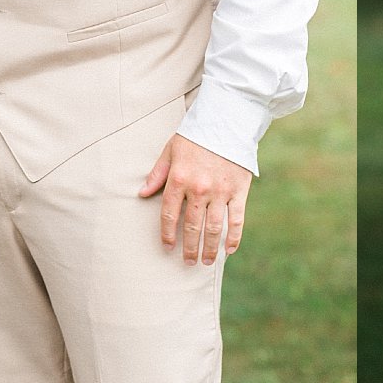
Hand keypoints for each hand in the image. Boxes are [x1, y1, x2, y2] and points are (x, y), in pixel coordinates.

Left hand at [139, 134, 250, 263]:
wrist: (227, 120)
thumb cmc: (196, 135)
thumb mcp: (171, 150)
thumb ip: (157, 174)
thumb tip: (142, 194)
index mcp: (180, 179)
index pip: (170, 214)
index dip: (168, 234)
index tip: (167, 247)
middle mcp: (200, 188)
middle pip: (192, 226)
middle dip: (189, 248)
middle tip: (188, 262)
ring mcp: (221, 191)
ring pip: (214, 228)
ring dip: (209, 248)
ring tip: (206, 261)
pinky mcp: (239, 190)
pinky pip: (237, 219)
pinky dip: (234, 237)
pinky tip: (229, 250)